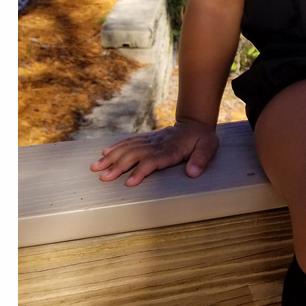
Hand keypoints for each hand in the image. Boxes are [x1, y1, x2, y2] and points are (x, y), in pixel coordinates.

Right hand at [90, 119, 219, 186]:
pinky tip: (104, 153)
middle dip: (118, 166)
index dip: (141, 171)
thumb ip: (201, 159)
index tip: (129, 182)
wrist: (195, 123)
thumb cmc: (202, 139)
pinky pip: (129, 141)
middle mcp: (157, 144)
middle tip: (103, 178)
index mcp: (172, 149)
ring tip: (96, 167)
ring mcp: (150, 140)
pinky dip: (116, 147)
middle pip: (135, 154)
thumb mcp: (209, 147)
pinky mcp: (147, 138)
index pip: (154, 160)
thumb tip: (193, 172)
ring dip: (112, 157)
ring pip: (128, 147)